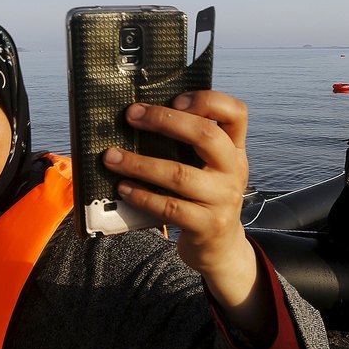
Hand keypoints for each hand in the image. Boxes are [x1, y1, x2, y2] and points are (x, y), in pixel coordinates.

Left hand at [104, 91, 250, 274]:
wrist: (222, 248)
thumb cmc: (206, 199)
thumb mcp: (212, 168)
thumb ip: (194, 144)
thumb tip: (144, 115)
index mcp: (235, 150)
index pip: (236, 112)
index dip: (207, 100)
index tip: (176, 99)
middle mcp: (233, 171)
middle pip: (206, 134)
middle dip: (164, 120)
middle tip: (132, 115)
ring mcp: (222, 199)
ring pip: (179, 174)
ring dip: (139, 164)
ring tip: (111, 157)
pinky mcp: (206, 225)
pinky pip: (169, 207)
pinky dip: (142, 195)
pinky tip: (123, 188)